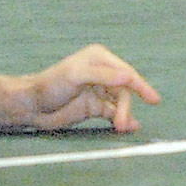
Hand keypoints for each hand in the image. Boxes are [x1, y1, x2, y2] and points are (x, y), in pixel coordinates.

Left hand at [24, 44, 160, 132]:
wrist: (31, 106)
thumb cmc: (49, 85)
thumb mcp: (75, 76)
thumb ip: (102, 75)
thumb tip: (128, 76)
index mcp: (98, 58)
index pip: (126, 72)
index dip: (141, 86)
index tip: (153, 100)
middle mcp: (101, 72)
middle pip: (125, 90)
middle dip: (126, 107)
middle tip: (122, 124)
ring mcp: (98, 90)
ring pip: (121, 103)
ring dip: (124, 115)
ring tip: (121, 127)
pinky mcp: (94, 106)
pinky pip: (114, 113)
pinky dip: (122, 119)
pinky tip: (128, 127)